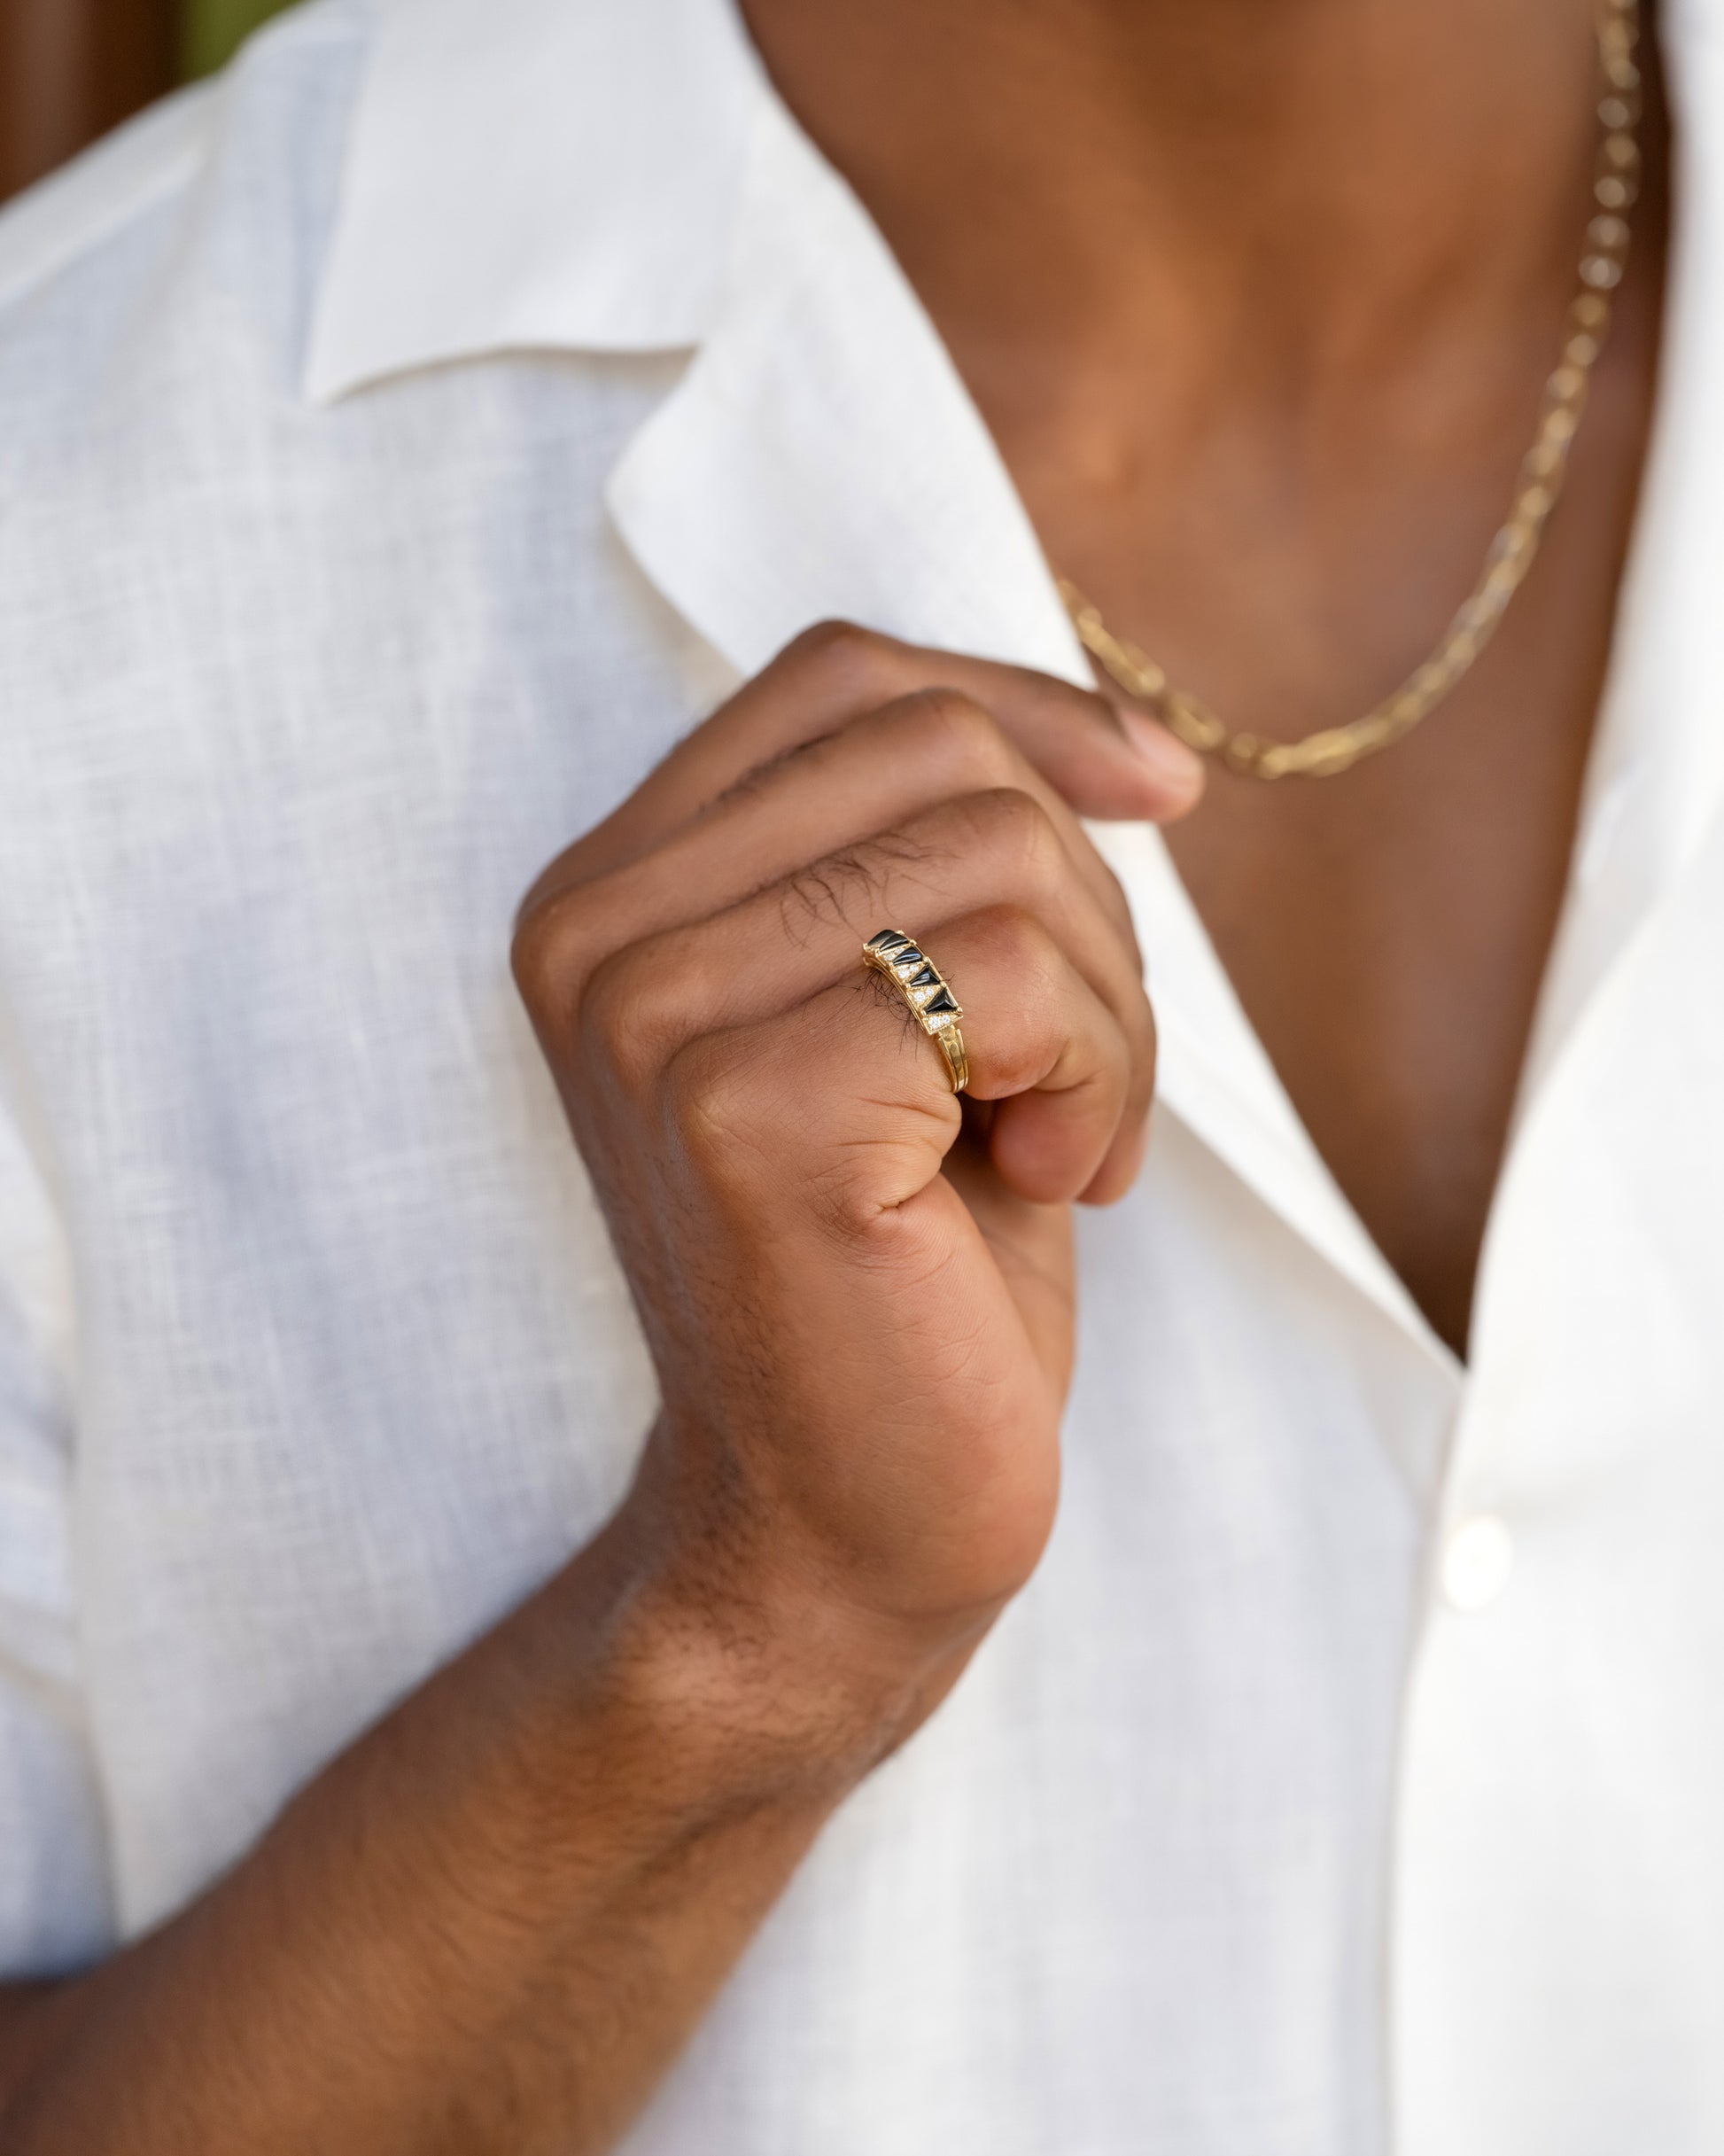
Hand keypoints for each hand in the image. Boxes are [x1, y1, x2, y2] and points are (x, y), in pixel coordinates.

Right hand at [513, 624, 1201, 1740]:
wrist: (841, 1533)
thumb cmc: (909, 1273)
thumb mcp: (922, 1018)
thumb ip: (945, 859)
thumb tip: (1137, 750)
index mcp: (615, 892)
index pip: (845, 677)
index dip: (1026, 708)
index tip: (1158, 797)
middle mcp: (595, 931)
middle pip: (939, 749)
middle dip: (1084, 900)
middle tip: (1080, 1072)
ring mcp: (648, 1013)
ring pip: (996, 850)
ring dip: (1105, 1006)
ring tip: (1067, 1142)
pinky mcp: (739, 1107)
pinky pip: (1009, 979)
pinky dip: (1097, 1078)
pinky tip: (1055, 1187)